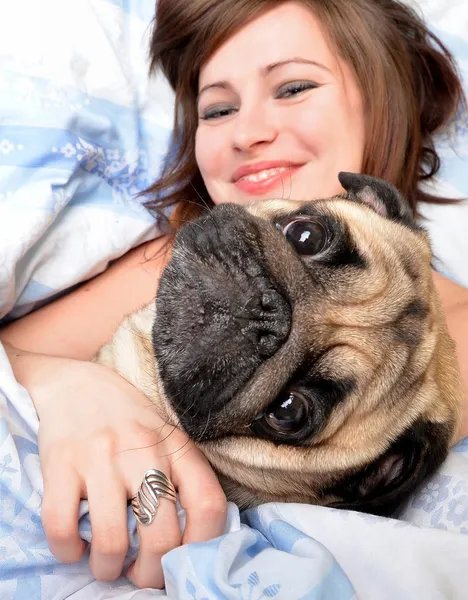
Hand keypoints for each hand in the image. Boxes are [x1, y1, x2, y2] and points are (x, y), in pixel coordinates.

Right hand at [14, 351, 226, 588]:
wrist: (78, 384)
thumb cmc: (128, 419)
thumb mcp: (166, 438)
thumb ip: (181, 478)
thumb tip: (188, 542)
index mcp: (176, 446)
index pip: (208, 504)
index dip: (202, 547)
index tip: (184, 562)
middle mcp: (143, 450)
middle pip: (162, 536)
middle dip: (151, 573)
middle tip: (140, 575)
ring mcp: (101, 456)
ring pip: (112, 541)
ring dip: (108, 569)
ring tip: (107, 564)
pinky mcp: (61, 463)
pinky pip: (63, 528)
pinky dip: (67, 551)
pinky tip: (74, 546)